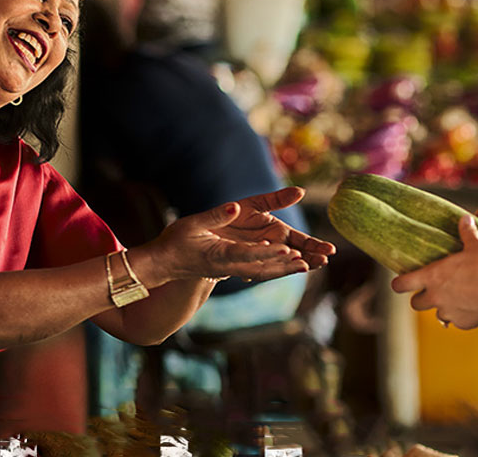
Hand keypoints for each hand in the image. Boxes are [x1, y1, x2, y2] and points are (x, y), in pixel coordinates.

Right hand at [152, 187, 333, 281]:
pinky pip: (261, 270)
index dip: (267, 253)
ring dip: (287, 268)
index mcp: (219, 256)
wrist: (166, 264)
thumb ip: (215, 217)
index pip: (247, 255)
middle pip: (262, 267)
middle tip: (308, 262)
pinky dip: (279, 267)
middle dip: (285, 265)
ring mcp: (233, 270)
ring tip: (310, 264)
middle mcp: (229, 266)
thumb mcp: (192, 225)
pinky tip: (295, 263)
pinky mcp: (235, 269)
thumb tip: (235, 207)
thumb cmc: (176, 242)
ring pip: (265, 271)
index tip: (287, 250)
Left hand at [390, 214, 477, 329]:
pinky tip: (472, 304)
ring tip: (457, 296)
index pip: (400, 285)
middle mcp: (436, 297)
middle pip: (416, 303)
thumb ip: (466, 232)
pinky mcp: (464, 323)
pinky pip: (456, 321)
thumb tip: (465, 218)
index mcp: (432, 276)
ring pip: (437, 313)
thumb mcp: (477, 244)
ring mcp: (449, 312)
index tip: (402, 280)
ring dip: (442, 306)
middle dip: (422, 296)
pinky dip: (460, 315)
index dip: (399, 282)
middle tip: (433, 288)